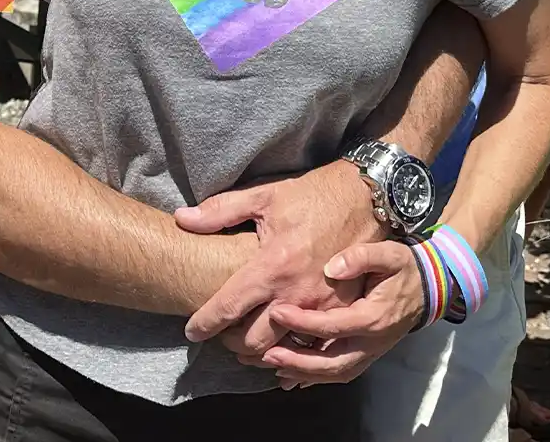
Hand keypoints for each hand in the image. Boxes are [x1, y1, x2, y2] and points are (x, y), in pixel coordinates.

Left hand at [177, 163, 378, 357]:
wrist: (367, 198)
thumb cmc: (313, 196)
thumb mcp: (265, 196)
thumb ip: (220, 211)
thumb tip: (181, 219)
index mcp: (273, 265)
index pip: (228, 307)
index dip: (205, 324)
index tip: (191, 332)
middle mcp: (297, 293)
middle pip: (254, 341)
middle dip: (231, 344)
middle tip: (221, 336)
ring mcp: (323, 307)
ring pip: (284, 350)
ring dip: (261, 353)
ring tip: (246, 344)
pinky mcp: (343, 311)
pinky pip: (314, 345)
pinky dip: (294, 350)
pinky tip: (280, 345)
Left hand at [258, 241, 427, 386]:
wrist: (430, 286)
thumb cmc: (405, 268)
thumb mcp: (388, 254)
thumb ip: (361, 257)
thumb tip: (331, 268)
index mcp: (374, 318)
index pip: (333, 326)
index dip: (302, 322)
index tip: (277, 312)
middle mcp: (373, 342)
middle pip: (333, 363)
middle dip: (298, 361)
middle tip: (267, 354)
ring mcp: (372, 352)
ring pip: (336, 373)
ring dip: (304, 373)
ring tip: (274, 366)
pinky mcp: (369, 354)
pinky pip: (341, 373)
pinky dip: (316, 378)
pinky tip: (292, 377)